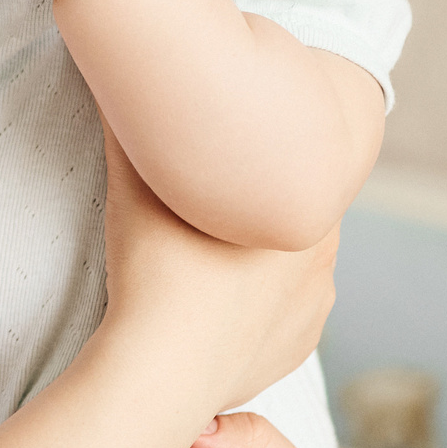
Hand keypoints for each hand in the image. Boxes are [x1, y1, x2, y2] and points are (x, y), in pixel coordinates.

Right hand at [96, 131, 334, 409]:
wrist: (160, 371)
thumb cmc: (152, 268)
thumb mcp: (137, 178)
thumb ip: (134, 124)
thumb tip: (123, 76)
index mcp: (301, 203)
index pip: (286, 161)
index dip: (250, 157)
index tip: (214, 165)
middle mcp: (324, 253)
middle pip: (288, 210)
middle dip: (255, 206)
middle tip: (203, 207)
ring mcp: (315, 306)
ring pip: (289, 264)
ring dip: (258, 258)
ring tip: (204, 261)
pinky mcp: (297, 347)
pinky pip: (282, 313)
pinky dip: (256, 306)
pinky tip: (215, 303)